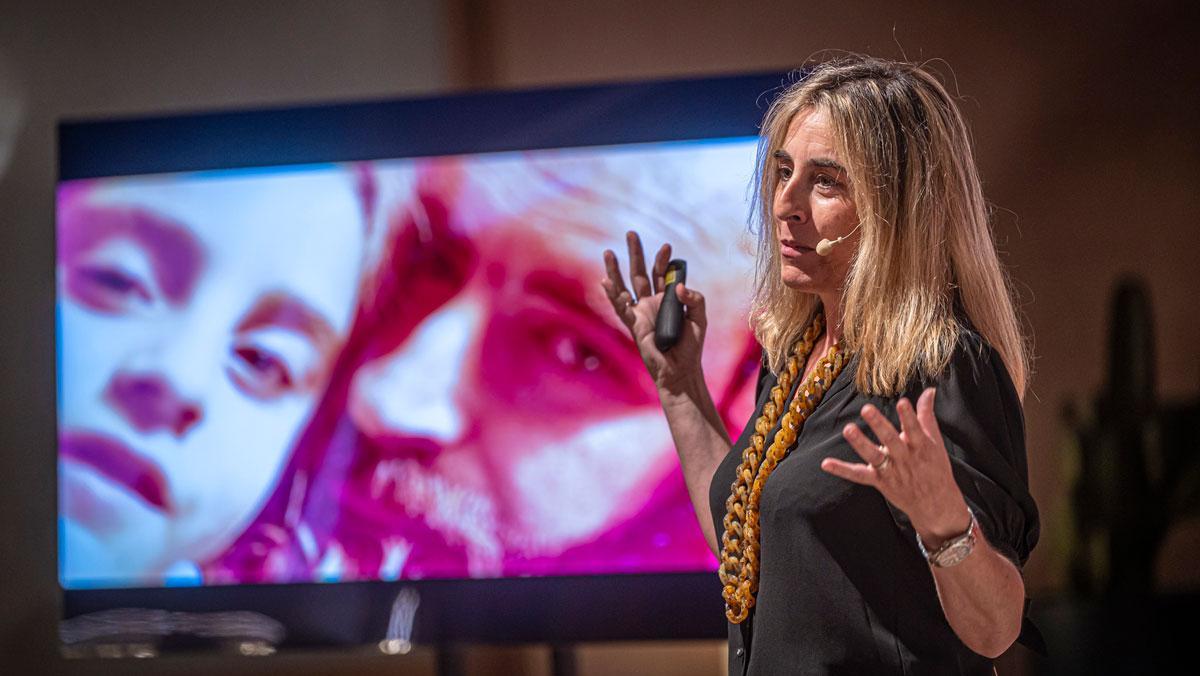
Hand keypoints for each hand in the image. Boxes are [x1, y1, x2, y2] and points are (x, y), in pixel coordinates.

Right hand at [601, 230, 707, 390]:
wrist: (681, 370)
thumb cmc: (691, 346)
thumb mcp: (700, 318)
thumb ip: (695, 299)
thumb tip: (680, 286)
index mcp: (667, 298)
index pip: (662, 273)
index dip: (663, 260)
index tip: (667, 247)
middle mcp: (651, 302)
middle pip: (640, 273)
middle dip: (635, 253)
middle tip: (631, 233)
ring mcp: (640, 313)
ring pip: (625, 287)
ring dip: (616, 270)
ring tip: (608, 252)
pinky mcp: (634, 326)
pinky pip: (621, 309)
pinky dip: (613, 296)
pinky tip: (606, 283)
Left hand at [820, 387, 971, 548]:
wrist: (936, 505)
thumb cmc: (935, 469)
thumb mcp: (935, 442)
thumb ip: (926, 415)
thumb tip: (929, 390)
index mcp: (920, 447)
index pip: (915, 429)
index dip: (909, 416)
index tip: (903, 402)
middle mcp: (904, 458)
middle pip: (890, 440)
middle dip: (879, 425)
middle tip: (867, 409)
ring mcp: (891, 471)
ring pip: (874, 456)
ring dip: (860, 443)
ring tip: (848, 429)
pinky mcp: (879, 481)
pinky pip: (858, 475)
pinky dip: (842, 470)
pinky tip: (826, 463)